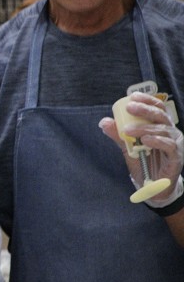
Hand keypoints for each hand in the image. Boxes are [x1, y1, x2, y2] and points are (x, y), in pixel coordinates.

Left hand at [99, 91, 183, 205]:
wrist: (152, 184)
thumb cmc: (144, 161)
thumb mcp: (128, 146)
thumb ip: (118, 135)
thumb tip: (104, 122)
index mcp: (160, 126)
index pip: (157, 108)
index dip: (147, 100)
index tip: (132, 97)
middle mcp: (170, 132)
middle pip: (160, 115)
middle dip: (144, 110)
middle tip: (129, 108)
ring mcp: (175, 143)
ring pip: (163, 130)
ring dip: (144, 128)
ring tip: (128, 130)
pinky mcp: (176, 156)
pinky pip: (169, 145)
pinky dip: (157, 141)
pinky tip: (146, 140)